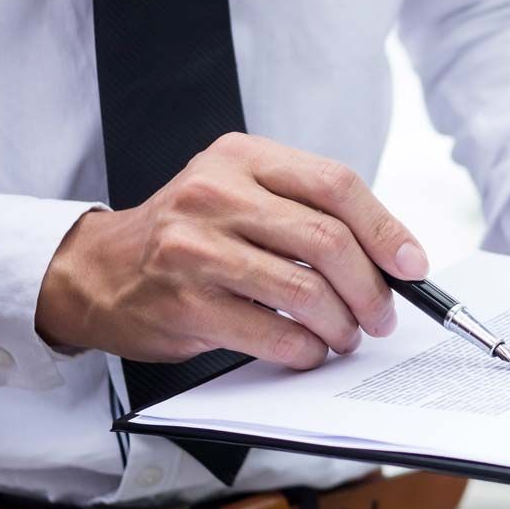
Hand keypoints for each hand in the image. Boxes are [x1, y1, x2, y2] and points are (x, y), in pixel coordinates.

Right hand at [36, 132, 427, 369]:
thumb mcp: (238, 194)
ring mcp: (196, 247)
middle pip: (327, 240)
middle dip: (371, 288)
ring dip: (341, 324)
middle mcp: (216, 192)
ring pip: (304, 290)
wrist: (97, 271)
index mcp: (242, 157)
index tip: (412, 266)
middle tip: (382, 316)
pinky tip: (308, 351)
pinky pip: (271, 332)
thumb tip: (389, 256)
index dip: (385, 230)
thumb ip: (303, 210)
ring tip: (345, 336)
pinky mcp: (185, 302)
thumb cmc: (187, 236)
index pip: (336, 184)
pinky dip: (304, 350)